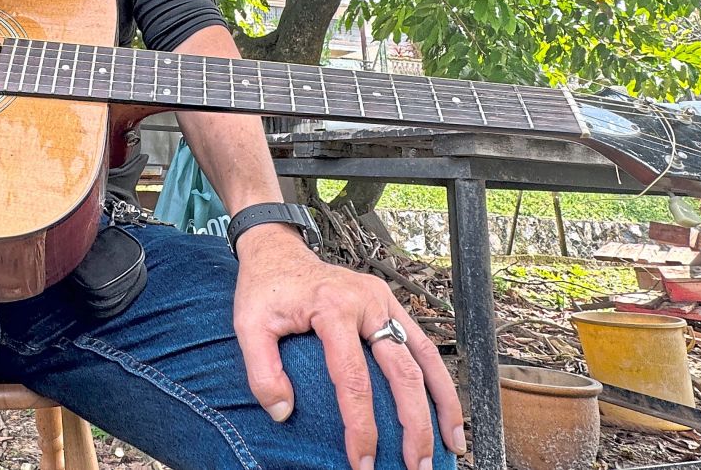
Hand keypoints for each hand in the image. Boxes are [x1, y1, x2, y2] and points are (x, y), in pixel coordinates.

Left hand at [233, 226, 465, 469]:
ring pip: (425, 357)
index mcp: (332, 307)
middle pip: (402, 371)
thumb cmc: (264, 289)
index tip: (363, 462)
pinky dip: (437, 379)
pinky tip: (444, 408)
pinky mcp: (390, 304)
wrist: (277, 252)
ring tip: (452, 444)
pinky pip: (422, 345)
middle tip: (417, 467)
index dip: (361, 426)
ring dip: (443, 403)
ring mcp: (383, 301)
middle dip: (415, 424)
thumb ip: (261, 371)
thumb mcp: (248, 325)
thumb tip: (284, 413)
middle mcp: (366, 302)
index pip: (354, 378)